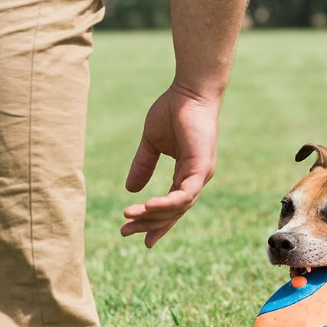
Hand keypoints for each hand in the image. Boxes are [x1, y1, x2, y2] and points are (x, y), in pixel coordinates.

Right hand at [121, 82, 220, 247]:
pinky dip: (168, 203)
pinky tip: (148, 206)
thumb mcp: (152, 143)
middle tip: (125, 232)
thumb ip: (143, 165)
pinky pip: (185, 194)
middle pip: (173, 212)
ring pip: (178, 207)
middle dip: (149, 224)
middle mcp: (196, 180)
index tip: (138, 236)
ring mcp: (201, 175)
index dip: (156, 223)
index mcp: (187, 175)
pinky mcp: (201, 168)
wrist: (189, 90)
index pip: (172, 206)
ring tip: (130, 217)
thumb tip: (130, 189)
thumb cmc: (173, 111)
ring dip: (153, 214)